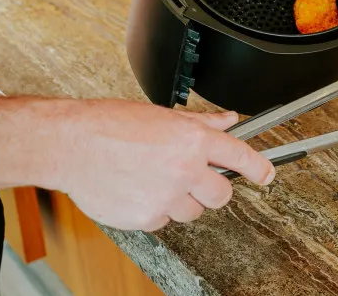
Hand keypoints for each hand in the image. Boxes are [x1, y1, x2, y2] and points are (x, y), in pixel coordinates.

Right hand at [54, 100, 274, 231]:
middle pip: (222, 194)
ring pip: (193, 211)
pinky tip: (138, 190)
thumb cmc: (109, 125)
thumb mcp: (163, 116)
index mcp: (193, 139)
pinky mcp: (147, 216)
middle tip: (193, 180)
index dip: (260, 168)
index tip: (266, 175)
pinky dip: (155, 210)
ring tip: (154, 180)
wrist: (70, 145)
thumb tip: (230, 119)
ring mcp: (167, 195)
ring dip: (182, 201)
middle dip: (213, 189)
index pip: (241, 156)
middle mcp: (185, 168)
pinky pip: (164, 221)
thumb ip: (202, 122)